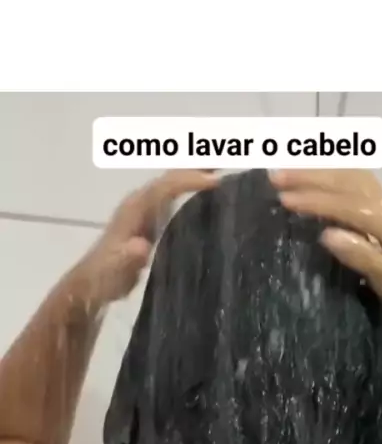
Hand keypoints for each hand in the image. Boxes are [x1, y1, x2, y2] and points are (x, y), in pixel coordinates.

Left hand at [81, 170, 218, 304]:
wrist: (92, 282)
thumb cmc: (106, 276)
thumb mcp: (117, 270)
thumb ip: (129, 258)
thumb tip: (141, 247)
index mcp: (135, 209)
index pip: (165, 187)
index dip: (189, 181)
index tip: (215, 182)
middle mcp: (140, 201)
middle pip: (171, 176)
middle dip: (197, 167)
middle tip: (228, 160)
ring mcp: (144, 207)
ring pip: (173, 181)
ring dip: (195, 172)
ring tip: (223, 167)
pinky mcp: (149, 217)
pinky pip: (173, 193)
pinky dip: (189, 184)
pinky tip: (205, 187)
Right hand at [269, 169, 381, 327]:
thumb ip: (361, 256)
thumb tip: (328, 234)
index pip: (349, 205)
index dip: (315, 201)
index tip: (284, 200)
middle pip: (348, 182)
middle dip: (310, 178)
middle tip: (276, 177)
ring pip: (351, 177)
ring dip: (318, 173)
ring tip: (286, 174)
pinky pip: (356, 183)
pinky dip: (331, 177)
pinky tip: (312, 178)